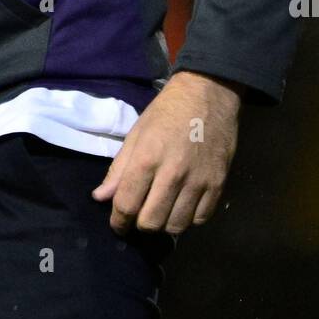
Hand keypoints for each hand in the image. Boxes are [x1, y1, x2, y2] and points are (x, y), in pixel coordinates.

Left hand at [90, 71, 242, 236]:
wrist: (209, 93)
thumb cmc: (167, 111)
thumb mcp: (137, 133)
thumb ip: (119, 168)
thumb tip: (100, 197)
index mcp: (147, 158)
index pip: (127, 205)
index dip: (118, 221)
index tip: (118, 224)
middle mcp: (173, 174)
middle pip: (151, 222)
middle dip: (140, 224)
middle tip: (141, 214)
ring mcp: (198, 181)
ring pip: (176, 225)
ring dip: (164, 224)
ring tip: (162, 211)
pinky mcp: (219, 184)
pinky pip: (201, 219)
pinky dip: (189, 219)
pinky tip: (183, 207)